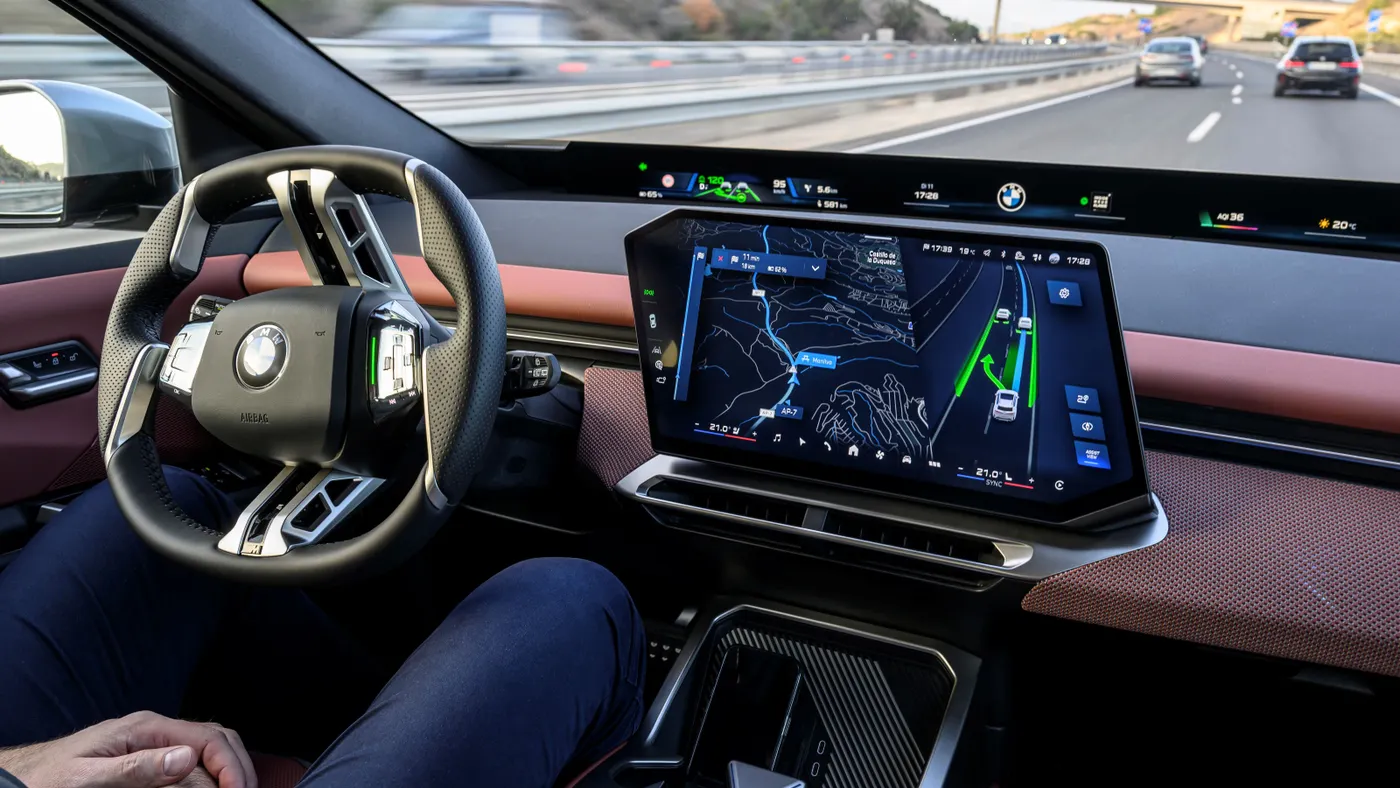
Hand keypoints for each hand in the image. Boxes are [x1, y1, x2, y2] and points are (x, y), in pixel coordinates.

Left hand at [0, 712, 255, 787]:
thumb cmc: (47, 778)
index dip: (231, 765)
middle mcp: (155, 731)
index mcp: (145, 728)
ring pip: (209, 749)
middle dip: (238, 766)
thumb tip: (186, 758)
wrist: (21, 778)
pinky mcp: (148, 758)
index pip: (208, 737)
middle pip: (217, 738)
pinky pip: (191, 762)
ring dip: (227, 770)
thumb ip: (136, 768)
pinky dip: (209, 775)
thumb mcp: (88, 779)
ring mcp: (153, 743)